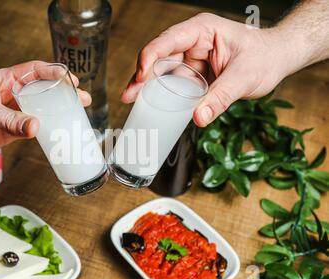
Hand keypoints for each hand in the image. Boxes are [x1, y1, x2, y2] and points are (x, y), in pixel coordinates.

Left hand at [0, 61, 90, 157]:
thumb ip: (9, 119)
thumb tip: (35, 127)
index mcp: (5, 81)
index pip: (35, 71)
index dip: (54, 73)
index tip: (70, 81)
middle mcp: (13, 95)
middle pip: (44, 91)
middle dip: (64, 94)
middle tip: (83, 100)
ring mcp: (14, 114)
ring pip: (42, 111)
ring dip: (60, 113)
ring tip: (78, 116)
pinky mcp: (12, 132)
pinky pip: (34, 130)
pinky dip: (47, 132)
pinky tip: (60, 134)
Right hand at [121, 13, 297, 126]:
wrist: (278, 60)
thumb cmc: (265, 57)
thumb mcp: (245, 77)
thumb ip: (221, 97)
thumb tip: (199, 118)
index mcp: (202, 30)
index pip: (168, 40)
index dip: (150, 57)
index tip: (141, 78)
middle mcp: (192, 42)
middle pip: (160, 58)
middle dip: (143, 77)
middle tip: (130, 96)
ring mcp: (192, 58)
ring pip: (164, 72)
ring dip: (149, 88)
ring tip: (134, 103)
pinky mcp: (194, 74)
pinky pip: (175, 84)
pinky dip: (164, 96)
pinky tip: (152, 106)